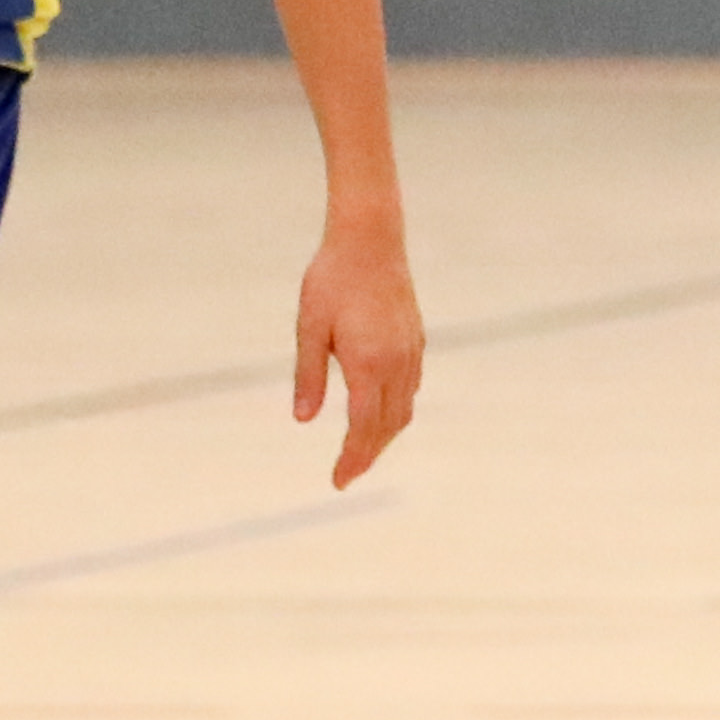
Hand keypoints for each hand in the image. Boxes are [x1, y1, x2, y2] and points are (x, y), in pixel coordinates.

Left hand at [292, 219, 422, 489]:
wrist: (370, 237)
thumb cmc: (332, 278)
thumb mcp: (310, 327)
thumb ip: (309, 376)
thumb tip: (303, 420)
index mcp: (368, 363)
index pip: (363, 428)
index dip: (352, 458)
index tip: (338, 482)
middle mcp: (396, 363)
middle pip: (388, 427)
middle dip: (368, 455)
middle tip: (346, 475)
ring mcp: (411, 351)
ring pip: (404, 410)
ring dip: (384, 436)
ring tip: (361, 450)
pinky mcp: (416, 339)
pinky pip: (411, 388)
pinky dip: (396, 411)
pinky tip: (379, 412)